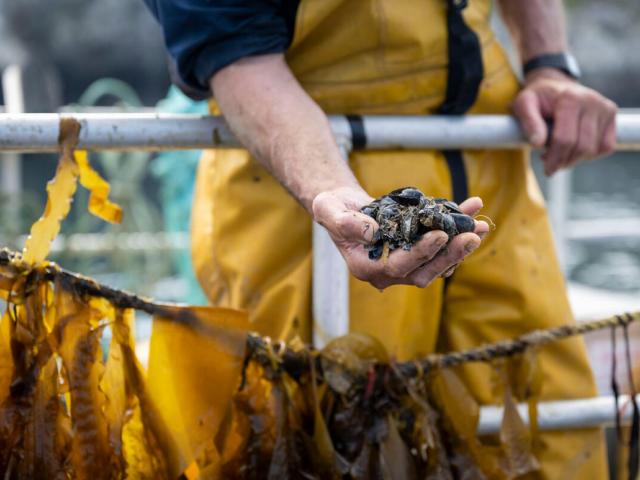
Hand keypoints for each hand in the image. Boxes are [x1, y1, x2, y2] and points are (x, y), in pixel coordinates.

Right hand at [312, 187, 489, 289]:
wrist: (344, 207)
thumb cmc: (333, 209)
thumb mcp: (329, 210)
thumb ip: (346, 223)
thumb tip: (373, 232)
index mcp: (366, 268)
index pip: (398, 266)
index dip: (421, 252)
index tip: (440, 234)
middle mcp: (387, 272)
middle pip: (424, 271)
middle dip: (450, 254)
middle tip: (472, 235)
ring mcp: (404, 263)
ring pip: (438, 263)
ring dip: (461, 246)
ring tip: (480, 225)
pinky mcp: (417, 251)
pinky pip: (441, 247)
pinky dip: (458, 229)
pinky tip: (472, 209)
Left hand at [512, 68, 616, 175]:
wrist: (555, 85)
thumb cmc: (537, 99)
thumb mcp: (524, 104)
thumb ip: (528, 122)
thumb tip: (537, 144)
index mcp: (570, 98)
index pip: (565, 139)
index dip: (555, 159)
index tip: (547, 170)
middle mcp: (592, 101)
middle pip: (581, 147)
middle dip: (564, 162)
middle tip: (551, 166)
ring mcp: (605, 107)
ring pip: (594, 149)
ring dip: (575, 159)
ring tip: (559, 154)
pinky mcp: (611, 114)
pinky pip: (606, 146)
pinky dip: (590, 154)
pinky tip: (575, 149)